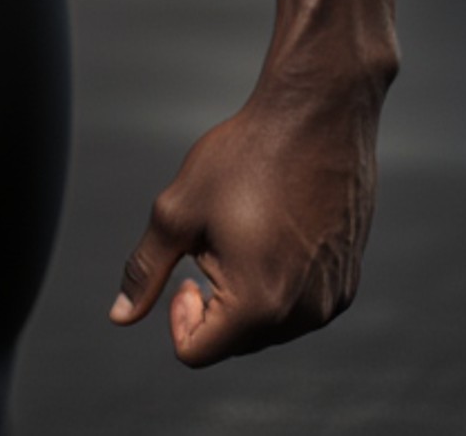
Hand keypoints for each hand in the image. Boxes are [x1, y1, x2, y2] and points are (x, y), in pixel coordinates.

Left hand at [108, 86, 378, 365]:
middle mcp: (302, 315)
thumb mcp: (179, 209)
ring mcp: (331, 300)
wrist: (318, 115)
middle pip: (233, 340)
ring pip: (268, 323)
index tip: (186, 264)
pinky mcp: (346, 281)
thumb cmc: (246, 155)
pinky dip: (280, 279)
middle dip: (215, 298)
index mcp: (256, 304)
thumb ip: (146, 269)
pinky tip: (279, 225)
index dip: (177, 311)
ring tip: (251, 225)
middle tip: (217, 235)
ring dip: (247, 289)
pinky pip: (300, 304)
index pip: (196, 350)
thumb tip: (119, 316)